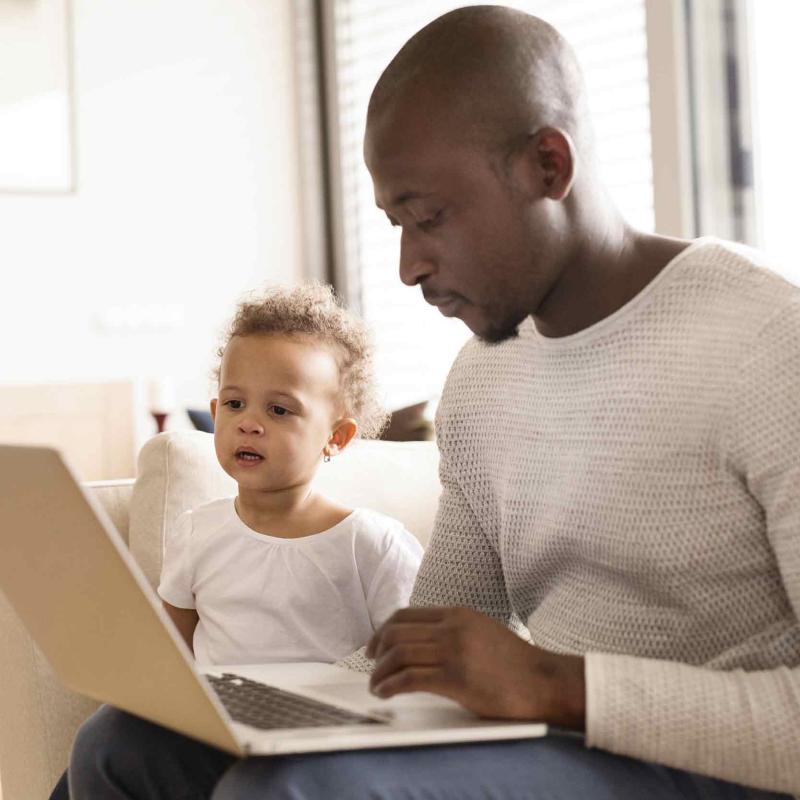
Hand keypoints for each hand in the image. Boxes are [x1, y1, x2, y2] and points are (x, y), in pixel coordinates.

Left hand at [366, 607, 585, 729]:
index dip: (384, 630)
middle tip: (370, 665)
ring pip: (398, 653)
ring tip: (376, 685)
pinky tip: (385, 693)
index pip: (407, 614)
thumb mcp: (482, 631)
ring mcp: (453, 652)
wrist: (544, 681)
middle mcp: (452, 628)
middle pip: (397, 632)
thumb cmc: (516, 663)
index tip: (374, 645)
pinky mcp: (456, 679)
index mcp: (457, 614)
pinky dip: (390, 685)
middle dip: (376, 649)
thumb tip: (424, 643)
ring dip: (380, 671)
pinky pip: (410, 678)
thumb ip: (454, 631)